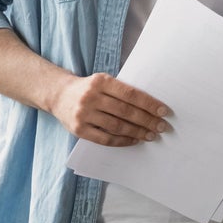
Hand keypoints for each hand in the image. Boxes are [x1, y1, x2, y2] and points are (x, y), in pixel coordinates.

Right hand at [49, 72, 169, 146]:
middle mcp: (91, 97)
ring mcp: (84, 114)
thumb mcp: (103, 81)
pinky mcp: (78, 130)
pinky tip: (134, 140)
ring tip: (151, 135)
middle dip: (147, 120)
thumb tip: (152, 105)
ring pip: (117, 126)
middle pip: (125, 111)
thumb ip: (122, 90)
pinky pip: (105, 139)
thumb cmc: (89, 88)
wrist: (58, 95)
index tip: (163, 111)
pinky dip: (122, 141)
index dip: (149, 104)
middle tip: (162, 126)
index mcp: (101, 82)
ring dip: (137, 132)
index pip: (131, 94)